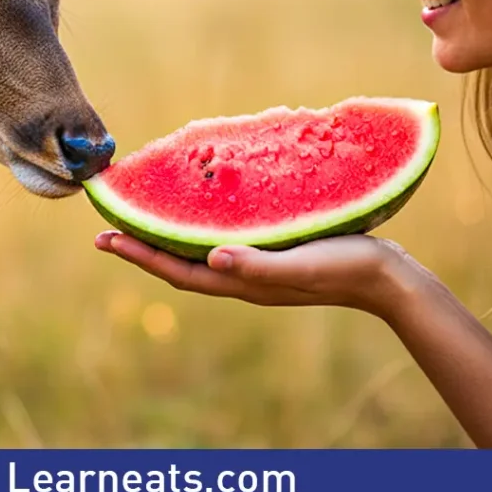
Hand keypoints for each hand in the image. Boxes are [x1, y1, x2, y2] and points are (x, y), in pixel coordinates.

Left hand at [94, 230, 419, 315]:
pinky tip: (198, 209)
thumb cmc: (344, 269)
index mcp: (242, 281)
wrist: (386, 278)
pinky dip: (197, 227)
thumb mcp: (301, 266)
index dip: (139, 254)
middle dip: (140, 246)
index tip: (104, 237)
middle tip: (106, 228)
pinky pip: (221, 240)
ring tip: (141, 216)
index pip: (176, 270)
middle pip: (177, 263)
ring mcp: (255, 264)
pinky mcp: (270, 249)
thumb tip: (213, 257)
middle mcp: (241, 275)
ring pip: (195, 252)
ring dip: (164, 236)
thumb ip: (259, 264)